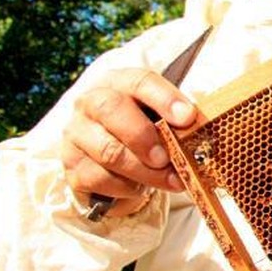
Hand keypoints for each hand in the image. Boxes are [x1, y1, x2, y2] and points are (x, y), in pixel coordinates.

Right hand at [61, 69, 197, 216]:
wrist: (107, 161)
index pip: (140, 81)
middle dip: (144, 136)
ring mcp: (76, 133)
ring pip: (108, 151)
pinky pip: (100, 179)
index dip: (165, 98)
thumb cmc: (143, 132)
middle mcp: (90, 102)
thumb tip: (200, 130)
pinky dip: (127, 188)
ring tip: (169, 180)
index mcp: (119, 83)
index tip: (188, 117)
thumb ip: (178, 121)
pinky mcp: (71, 165)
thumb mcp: (160, 119)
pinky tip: (141, 189)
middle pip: (112, 109)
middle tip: (166, 157)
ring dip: (144, 171)